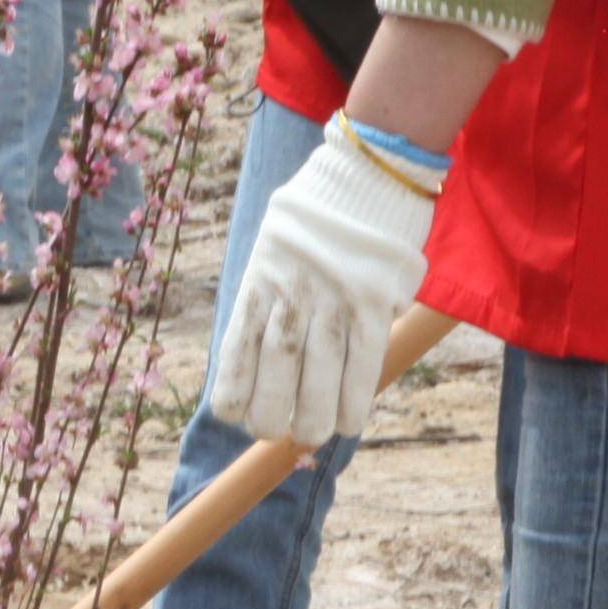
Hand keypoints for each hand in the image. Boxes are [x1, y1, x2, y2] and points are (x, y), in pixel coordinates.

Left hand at [206, 119, 437, 447]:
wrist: (366, 172)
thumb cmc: (317, 218)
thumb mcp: (276, 249)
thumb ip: (271, 296)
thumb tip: (264, 353)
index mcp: (260, 280)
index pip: (237, 348)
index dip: (234, 390)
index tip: (236, 416)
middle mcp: (291, 293)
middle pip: (276, 369)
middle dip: (272, 413)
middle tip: (275, 435)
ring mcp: (333, 298)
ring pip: (318, 372)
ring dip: (313, 415)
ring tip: (312, 437)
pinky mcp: (373, 300)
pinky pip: (362, 361)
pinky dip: (354, 397)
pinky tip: (349, 421)